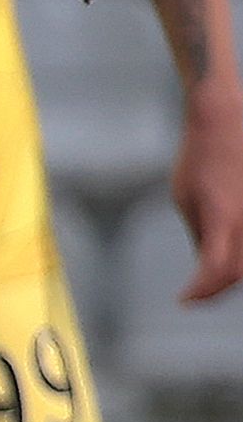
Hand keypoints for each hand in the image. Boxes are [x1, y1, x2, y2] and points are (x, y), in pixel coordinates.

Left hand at [175, 88, 242, 301]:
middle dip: (217, 286)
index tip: (184, 299)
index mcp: (222, 219)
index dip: (201, 291)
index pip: (217, 271)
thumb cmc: (199, 160)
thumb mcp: (185, 199)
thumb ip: (201, 236)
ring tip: (212, 272)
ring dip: (236, 271)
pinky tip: (229, 251)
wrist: (224, 122)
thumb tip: (207, 269)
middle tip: (197, 290)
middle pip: (240, 272)